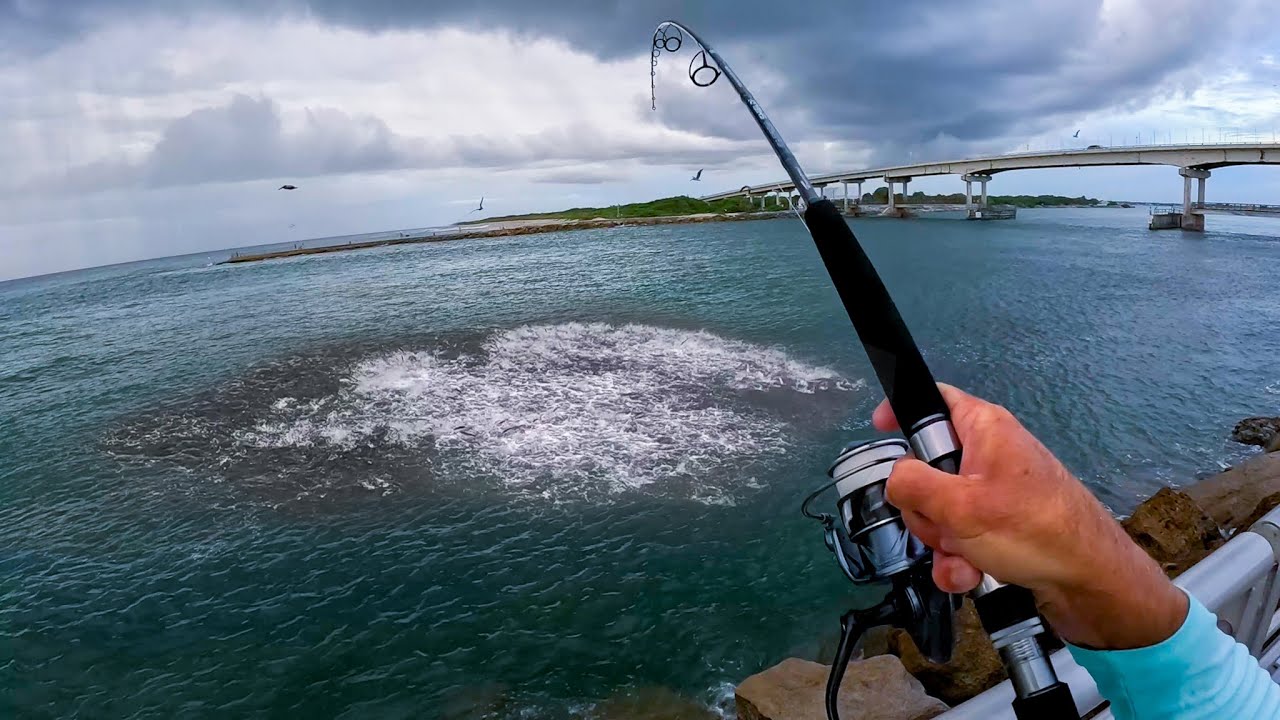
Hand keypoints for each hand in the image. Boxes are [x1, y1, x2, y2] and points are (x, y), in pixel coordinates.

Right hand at [874, 384, 1186, 649]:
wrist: (1092, 582)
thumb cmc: (1035, 530)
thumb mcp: (959, 505)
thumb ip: (911, 485)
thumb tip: (894, 479)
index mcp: (983, 428)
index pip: (933, 398)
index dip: (902, 408)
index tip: (879, 428)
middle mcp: (989, 454)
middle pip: (926, 466)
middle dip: (925, 506)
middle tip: (944, 522)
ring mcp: (995, 491)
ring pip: (940, 510)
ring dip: (941, 541)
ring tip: (964, 558)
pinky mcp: (1001, 526)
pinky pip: (961, 536)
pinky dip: (959, 559)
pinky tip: (970, 575)